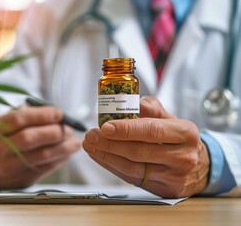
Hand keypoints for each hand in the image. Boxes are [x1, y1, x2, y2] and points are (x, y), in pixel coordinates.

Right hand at [0, 106, 81, 188]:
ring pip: (42, 155)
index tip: (58, 113)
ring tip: (73, 141)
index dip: (41, 115)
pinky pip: (47, 167)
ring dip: (63, 147)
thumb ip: (30, 115)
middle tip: (67, 128)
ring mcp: (8, 167)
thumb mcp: (9, 123)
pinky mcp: (21, 179)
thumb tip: (57, 115)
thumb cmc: (7, 139)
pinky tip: (66, 152)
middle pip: (29, 138)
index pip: (19, 119)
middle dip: (53, 131)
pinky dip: (61, 158)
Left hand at [83, 96, 209, 197]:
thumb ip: (151, 108)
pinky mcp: (165, 190)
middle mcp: (183, 156)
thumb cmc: (178, 138)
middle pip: (139, 152)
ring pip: (133, 168)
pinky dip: (113, 166)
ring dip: (106, 156)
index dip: (126, 129)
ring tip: (91, 146)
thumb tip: (131, 102)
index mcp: (185, 132)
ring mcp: (175, 176)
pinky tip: (101, 157)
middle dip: (109, 144)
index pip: (151, 130)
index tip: (105, 126)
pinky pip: (132, 178)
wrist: (200, 166)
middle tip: (91, 136)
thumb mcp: (170, 119)